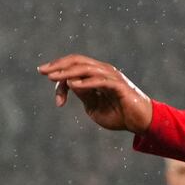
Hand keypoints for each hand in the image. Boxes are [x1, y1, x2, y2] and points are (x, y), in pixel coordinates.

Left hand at [37, 55, 154, 132]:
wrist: (141, 122)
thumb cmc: (119, 115)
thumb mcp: (94, 107)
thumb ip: (83, 95)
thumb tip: (69, 84)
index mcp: (97, 73)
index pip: (74, 66)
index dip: (59, 71)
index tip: (45, 77)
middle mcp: (104, 70)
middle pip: (78, 61)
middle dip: (59, 65)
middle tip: (43, 71)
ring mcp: (112, 76)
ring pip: (87, 68)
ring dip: (68, 73)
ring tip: (54, 77)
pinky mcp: (119, 86)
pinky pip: (100, 81)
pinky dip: (86, 83)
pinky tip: (73, 86)